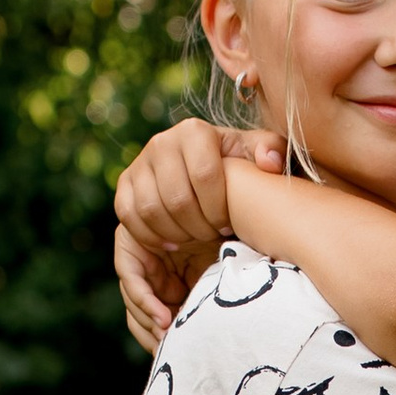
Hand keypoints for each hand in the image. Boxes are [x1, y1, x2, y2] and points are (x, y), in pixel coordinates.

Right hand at [111, 115, 284, 352]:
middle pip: (173, 198)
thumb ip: (271, 152)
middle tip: (213, 245)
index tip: (229, 228)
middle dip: (196, 230)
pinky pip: (128, 223)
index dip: (217, 209)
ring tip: (193, 251)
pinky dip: (148, 245)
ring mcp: (137, 169)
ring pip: (147, 212)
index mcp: (194, 133)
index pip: (204, 175)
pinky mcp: (124, 192)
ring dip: (172, 238)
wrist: (210, 177)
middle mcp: (160, 145)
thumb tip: (270, 161)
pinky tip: (169, 261)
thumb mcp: (261, 161)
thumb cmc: (240, 174)